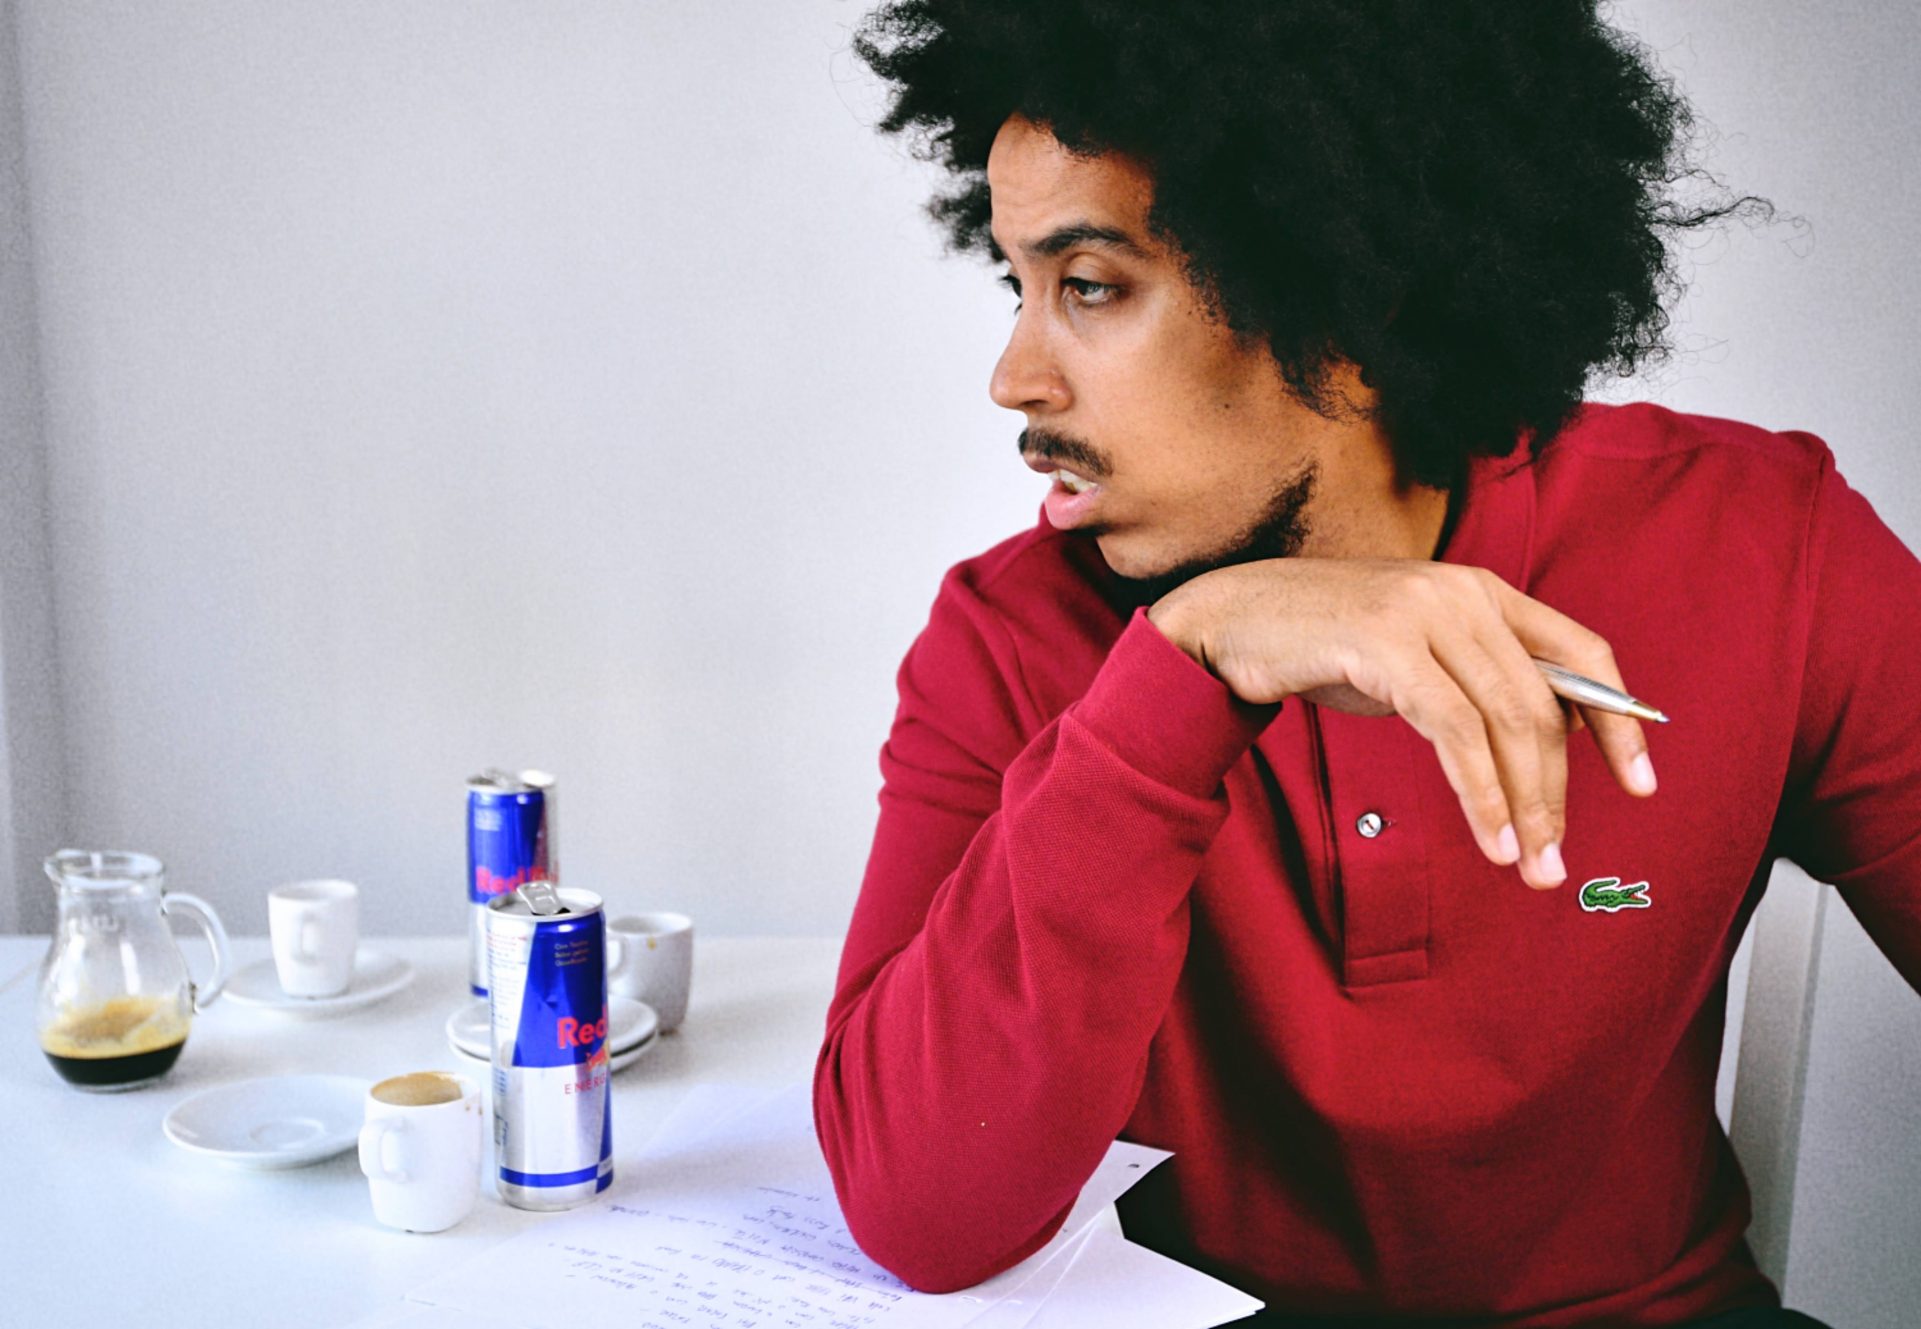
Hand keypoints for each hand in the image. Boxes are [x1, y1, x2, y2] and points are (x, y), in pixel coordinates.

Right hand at [1148, 560, 1656, 888]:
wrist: (1231, 618)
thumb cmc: (1322, 644)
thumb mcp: (1415, 655)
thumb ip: (1476, 681)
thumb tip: (1547, 740)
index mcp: (1482, 590)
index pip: (1582, 652)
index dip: (1620, 721)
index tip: (1641, 784)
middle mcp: (1463, 593)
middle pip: (1543, 703)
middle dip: (1557, 791)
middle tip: (1556, 858)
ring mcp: (1425, 613)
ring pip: (1505, 721)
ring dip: (1523, 804)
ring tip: (1527, 863)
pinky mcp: (1386, 643)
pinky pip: (1453, 729)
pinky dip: (1478, 791)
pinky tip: (1487, 834)